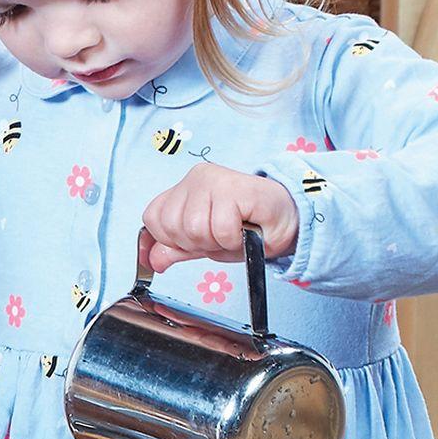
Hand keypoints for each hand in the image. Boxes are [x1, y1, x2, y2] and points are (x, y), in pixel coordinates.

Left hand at [137, 165, 299, 273]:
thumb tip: (151, 260)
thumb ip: (175, 249)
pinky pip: (220, 229)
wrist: (286, 223)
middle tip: (220, 235)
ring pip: (194, 229)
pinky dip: (233, 239)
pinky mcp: (234, 188)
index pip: (152, 219)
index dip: (171, 240)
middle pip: (172, 227)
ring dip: (216, 242)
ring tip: (233, 231)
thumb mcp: (204, 244)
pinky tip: (245, 229)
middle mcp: (195, 179)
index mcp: (182, 189)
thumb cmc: (247, 228)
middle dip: (197, 243)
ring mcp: (214, 180)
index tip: (195, 242)